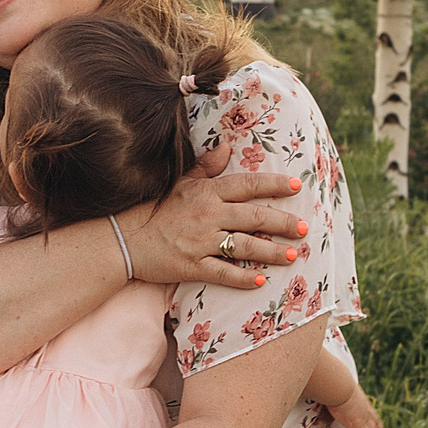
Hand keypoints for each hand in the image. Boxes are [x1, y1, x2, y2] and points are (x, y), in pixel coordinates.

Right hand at [119, 144, 311, 289]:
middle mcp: (208, 215)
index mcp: (206, 192)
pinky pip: (223, 272)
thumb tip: (227, 147)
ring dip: (271, 252)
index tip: (296, 187)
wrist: (124, 239)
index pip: (247, 185)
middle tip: (303, 229)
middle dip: (282, 223)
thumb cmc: (153, 208)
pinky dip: (243, 277)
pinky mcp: (192, 266)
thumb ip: (206, 167)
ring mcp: (200, 242)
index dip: (274, 186)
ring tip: (291, 256)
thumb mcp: (179, 182)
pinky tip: (261, 281)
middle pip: (254, 217)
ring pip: (244, 246)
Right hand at [323, 382, 386, 427]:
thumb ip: (338, 395)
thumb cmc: (336, 385)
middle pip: (375, 427)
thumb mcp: (341, 390)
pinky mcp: (359, 426)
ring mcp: (364, 419)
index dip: (376, 424)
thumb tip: (329, 394)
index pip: (372, 416)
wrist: (339, 387)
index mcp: (363, 403)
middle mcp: (366, 412)